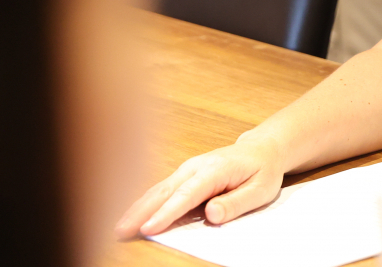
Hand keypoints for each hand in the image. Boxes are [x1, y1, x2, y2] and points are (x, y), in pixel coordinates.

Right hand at [114, 133, 288, 238]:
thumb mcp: (261, 190)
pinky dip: (143, 202)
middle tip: (119, 231)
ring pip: (157, 189)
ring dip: (136, 207)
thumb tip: (211, 214)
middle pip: (164, 191)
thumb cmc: (263, 171)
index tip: (149, 228)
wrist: (262, 149)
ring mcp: (187, 169)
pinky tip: (131, 215)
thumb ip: (236, 203)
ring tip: (118, 226)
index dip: (167, 213)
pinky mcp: (183, 175)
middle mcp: (196, 167)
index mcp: (216, 170)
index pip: (187, 195)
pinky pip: (161, 189)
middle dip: (140, 211)